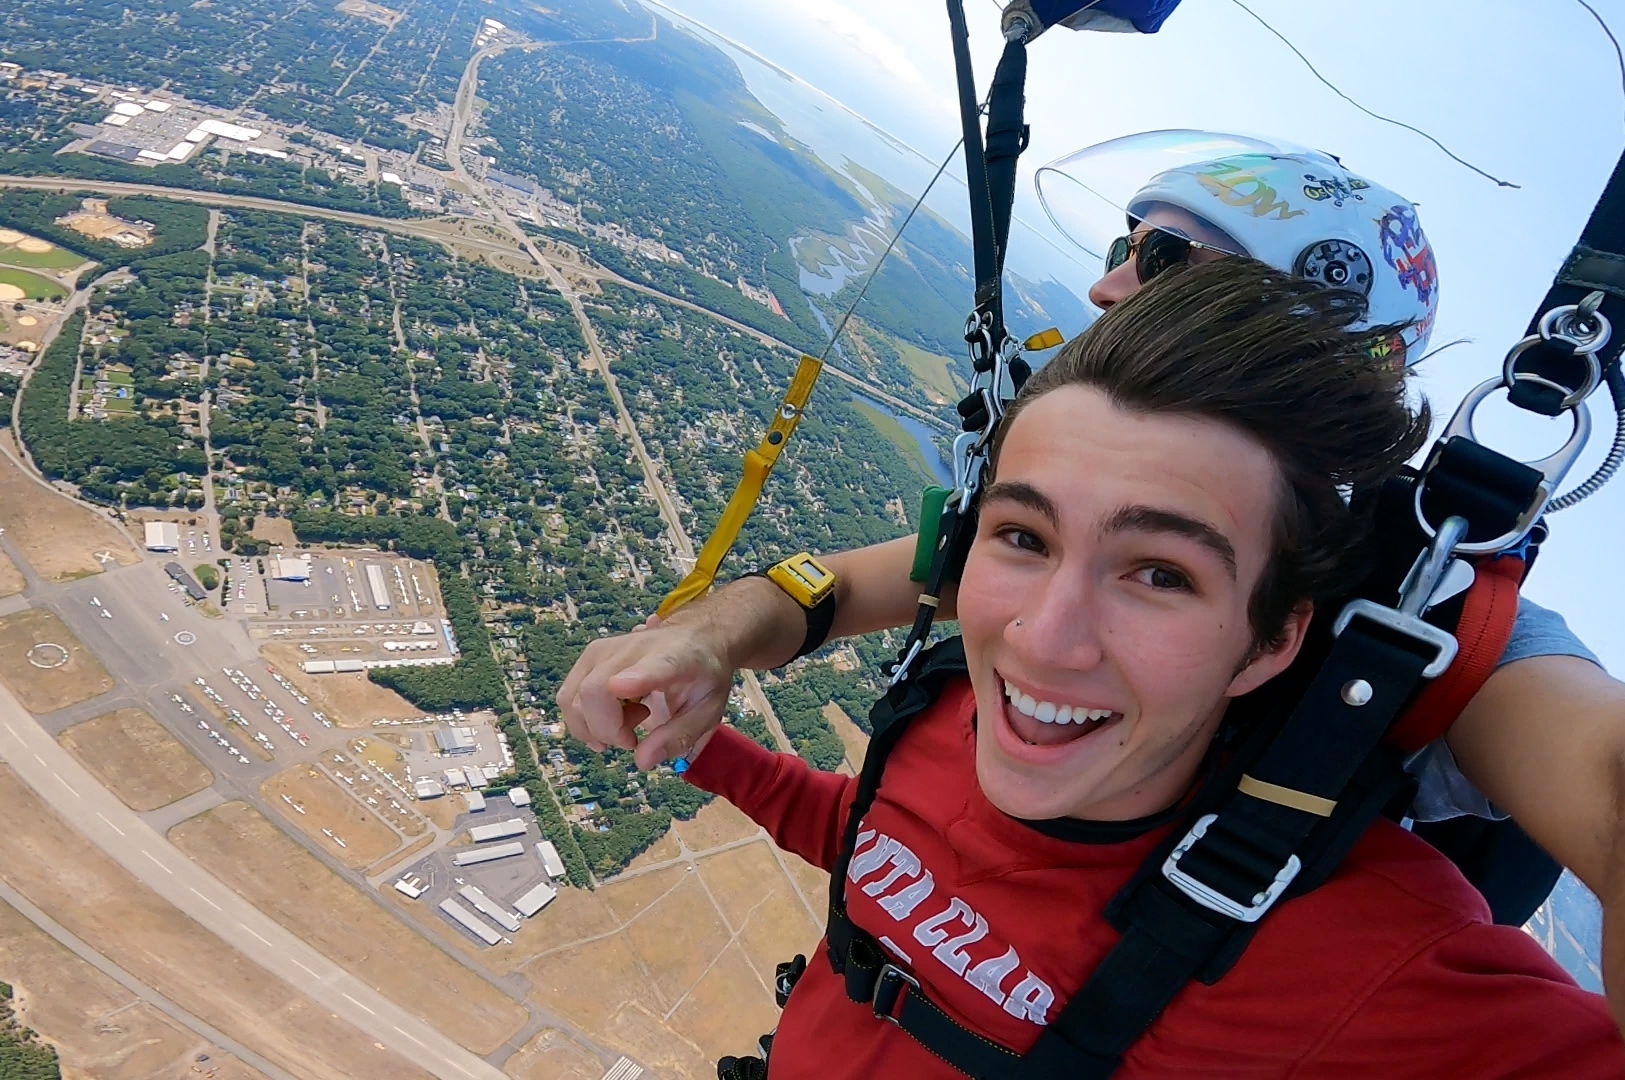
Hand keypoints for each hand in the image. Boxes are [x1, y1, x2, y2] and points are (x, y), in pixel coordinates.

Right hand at [556, 616, 732, 770]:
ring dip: (592, 727)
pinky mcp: (589, 656)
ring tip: (625, 724)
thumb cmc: (703, 676)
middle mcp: (632, 649)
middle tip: (633, 738)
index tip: (623, 689)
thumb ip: (677, 737)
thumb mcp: (707, 712)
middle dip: (606, 731)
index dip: (634, 680)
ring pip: (573, 698)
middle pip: (593, 692)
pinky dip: (584, 718)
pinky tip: (611, 717)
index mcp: (673, 659)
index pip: (649, 667)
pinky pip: (569, 696)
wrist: (695, 637)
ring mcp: (604, 649)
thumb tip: (641, 761)